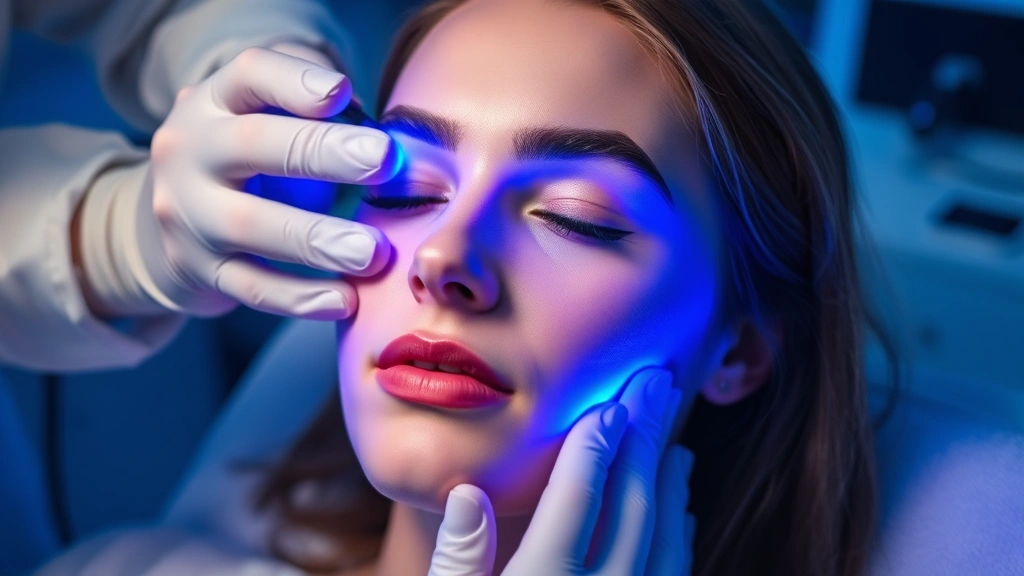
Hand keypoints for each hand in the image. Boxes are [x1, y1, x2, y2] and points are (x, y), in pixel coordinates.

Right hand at [74, 46, 400, 319]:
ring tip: (372, 251)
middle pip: (251, 143)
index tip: (341, 92)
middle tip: (382, 161)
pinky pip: (251, 286)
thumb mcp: (274, 118)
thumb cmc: (257, 157)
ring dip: (316, 239)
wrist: (181, 217)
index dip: (294, 82)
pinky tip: (345, 300)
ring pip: (248, 225)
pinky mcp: (196, 269)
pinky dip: (300, 297)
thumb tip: (397, 147)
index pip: (249, 75)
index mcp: (216, 100)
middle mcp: (191, 149)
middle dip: (319, 152)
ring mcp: (187, 212)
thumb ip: (326, 115)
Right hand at [428, 368, 696, 575]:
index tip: (609, 406)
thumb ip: (459, 556)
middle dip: (644, 440)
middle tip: (657, 387)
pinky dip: (678, 536)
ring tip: (672, 441)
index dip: (594, 446)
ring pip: (665, 543)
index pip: (578, 498)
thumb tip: (469, 492)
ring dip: (669, 485)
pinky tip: (678, 512)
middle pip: (633, 507)